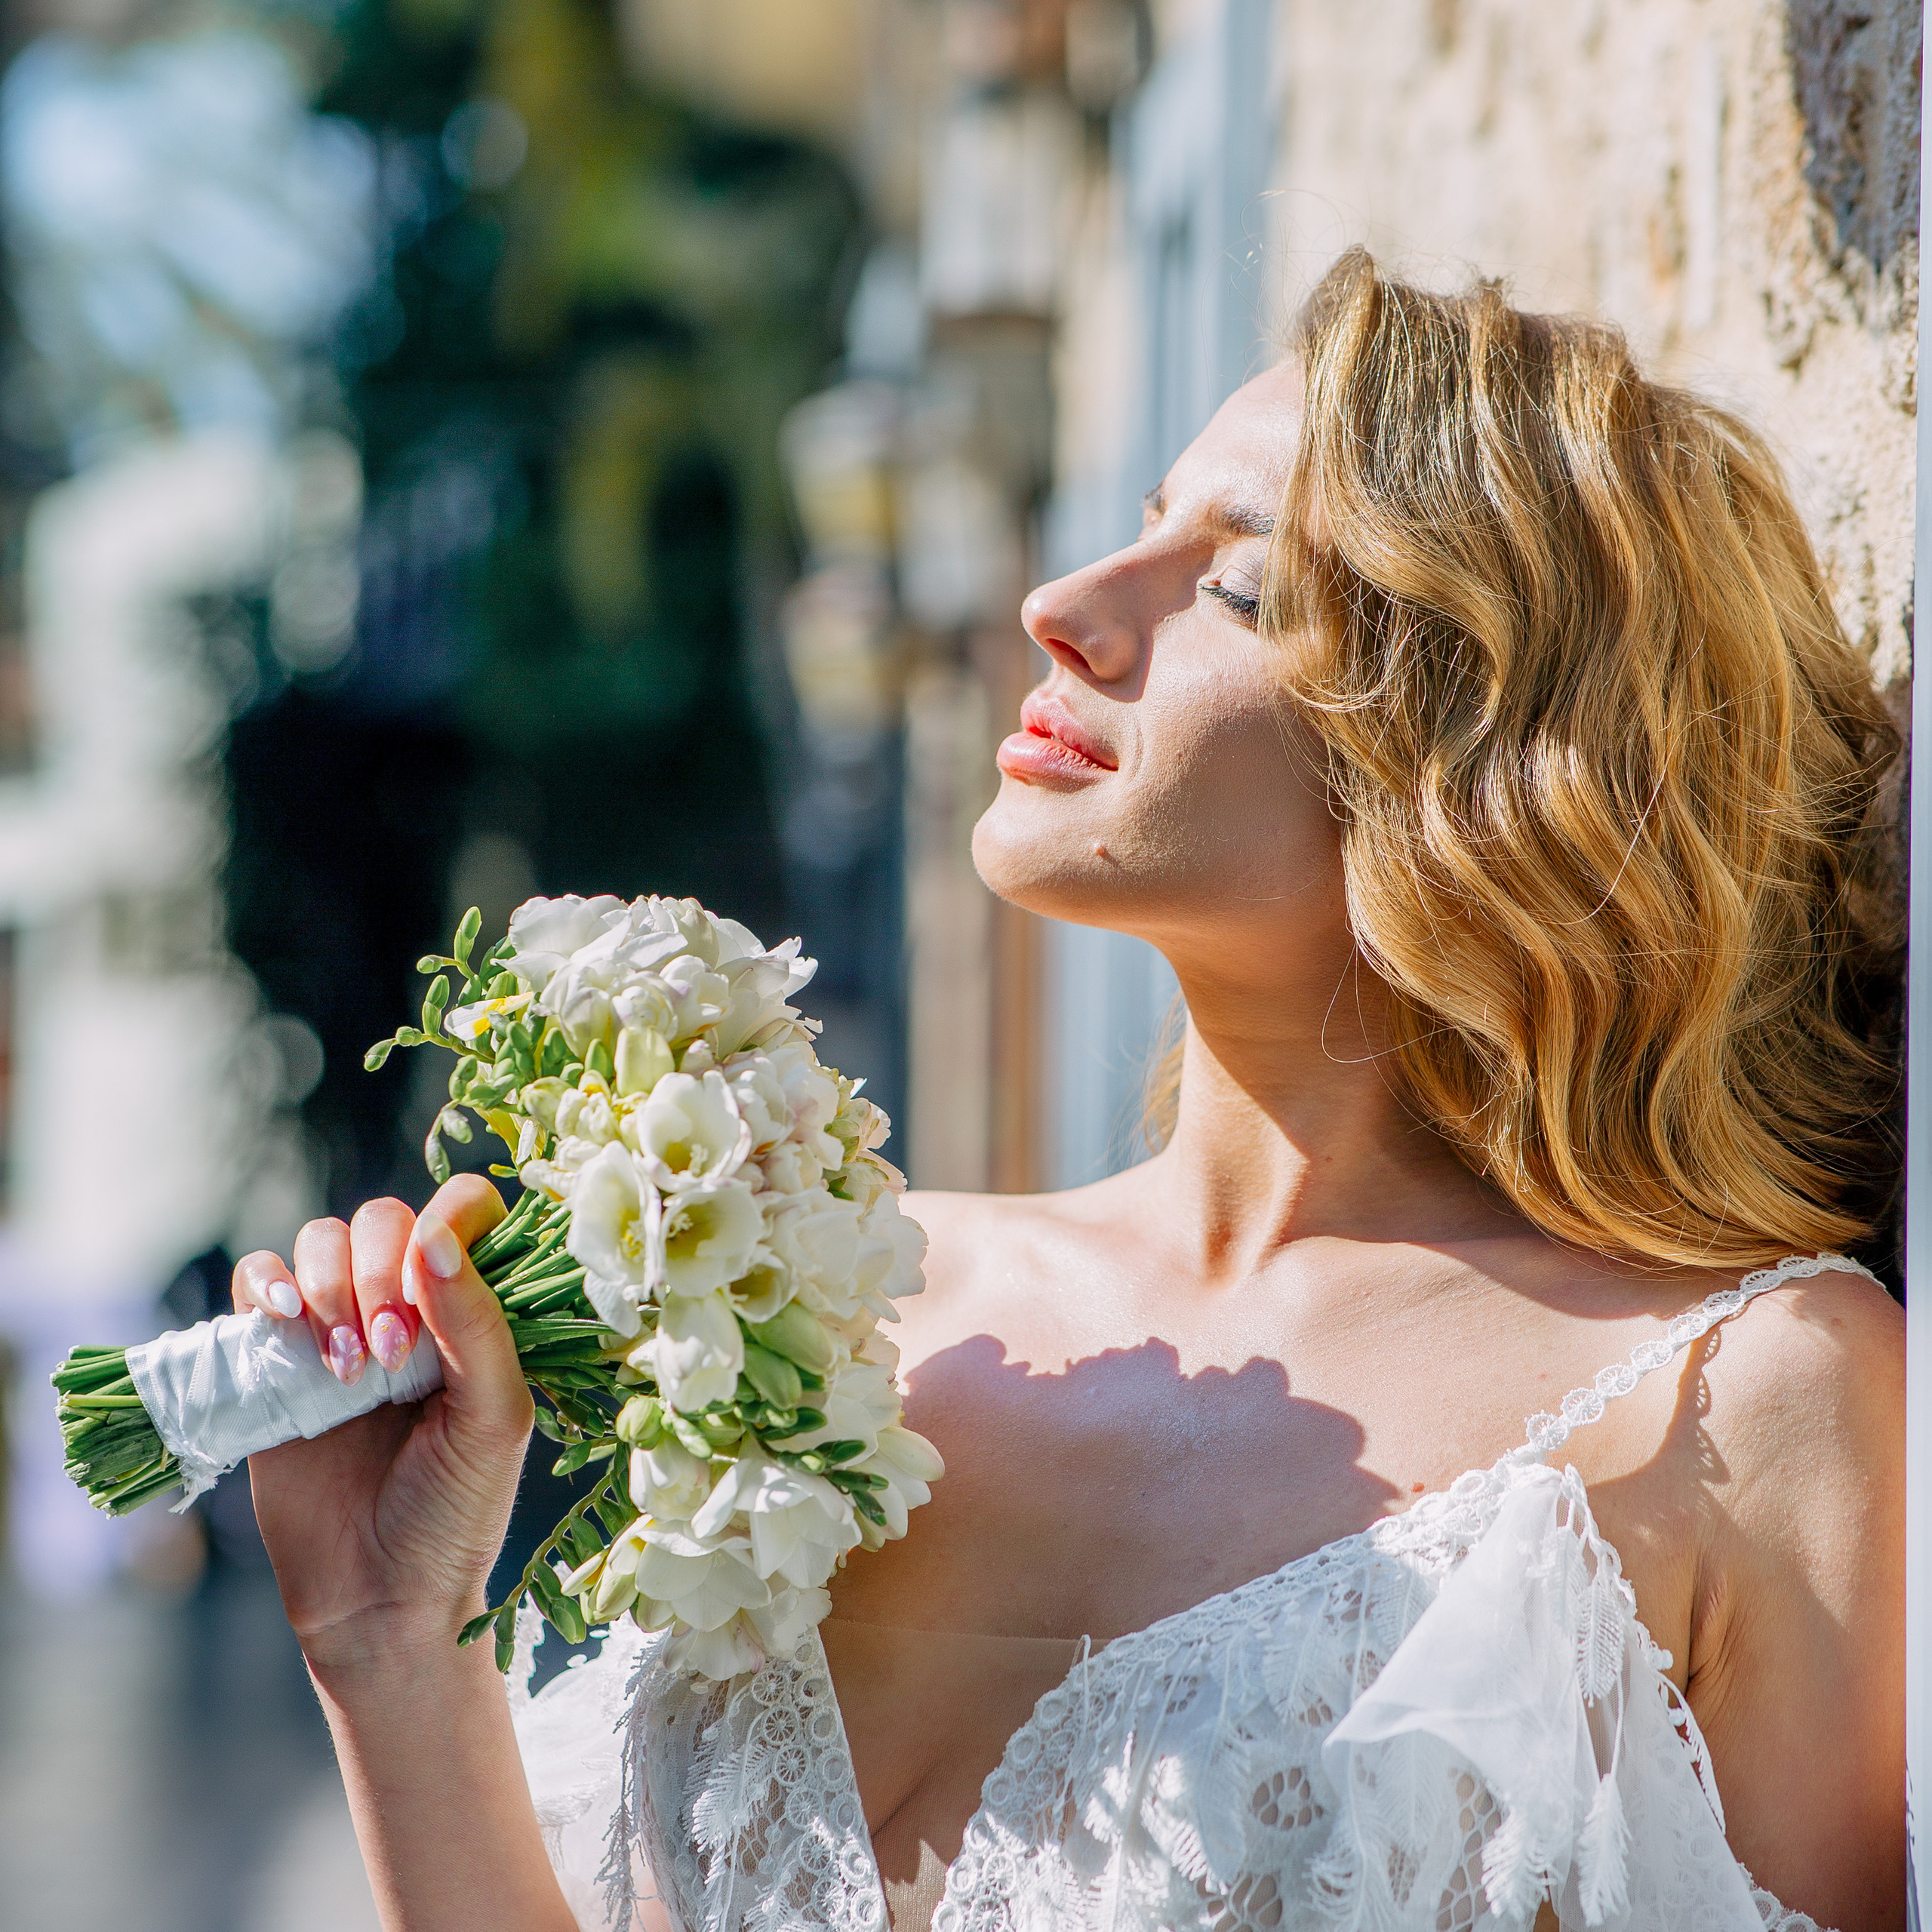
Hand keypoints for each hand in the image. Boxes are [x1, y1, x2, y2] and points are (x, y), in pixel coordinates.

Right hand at [231, 1176, 533, 1671]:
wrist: (377, 1598)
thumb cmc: (456, 1513)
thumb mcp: (495, 1420)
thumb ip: (477, 1326)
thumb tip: (437, 1236)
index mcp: (475, 1312)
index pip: (465, 1211)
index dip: (449, 1220)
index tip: (435, 1274)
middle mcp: (409, 1307)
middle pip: (385, 1218)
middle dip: (381, 1273)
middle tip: (391, 1356)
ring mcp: (339, 1328)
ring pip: (321, 1238)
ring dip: (329, 1287)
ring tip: (348, 1371)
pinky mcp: (275, 1359)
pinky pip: (258, 1279)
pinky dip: (267, 1284)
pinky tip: (285, 1324)